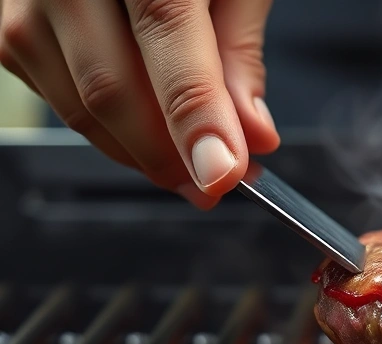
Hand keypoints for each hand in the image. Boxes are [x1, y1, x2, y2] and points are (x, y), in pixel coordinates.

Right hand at [0, 0, 280, 208]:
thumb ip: (238, 51)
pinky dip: (104, 126)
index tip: (222, 174)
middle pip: (110, 86)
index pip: (166, 37)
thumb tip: (252, 132)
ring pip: (76, 103)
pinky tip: (144, 130)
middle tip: (217, 182)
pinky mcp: (3, 18)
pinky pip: (52, 93)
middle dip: (170, 154)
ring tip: (189, 163)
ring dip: (138, 151)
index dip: (195, 118)